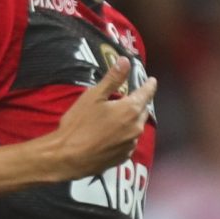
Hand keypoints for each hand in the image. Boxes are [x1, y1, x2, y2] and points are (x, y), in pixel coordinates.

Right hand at [41, 54, 155, 179]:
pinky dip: (125, 134)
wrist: (68, 157)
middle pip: (143, 110)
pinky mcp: (123, 157)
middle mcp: (135, 128)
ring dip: (132, 120)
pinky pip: (129, 141)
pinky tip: (114, 133)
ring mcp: (130, 144)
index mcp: (130, 110)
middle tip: (133, 96)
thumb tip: (125, 61)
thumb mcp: (93, 96)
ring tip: (121, 116)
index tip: (151, 81)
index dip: (149, 85)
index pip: (147, 93)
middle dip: (140, 102)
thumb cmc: (79, 124)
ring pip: (136, 127)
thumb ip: (112, 78)